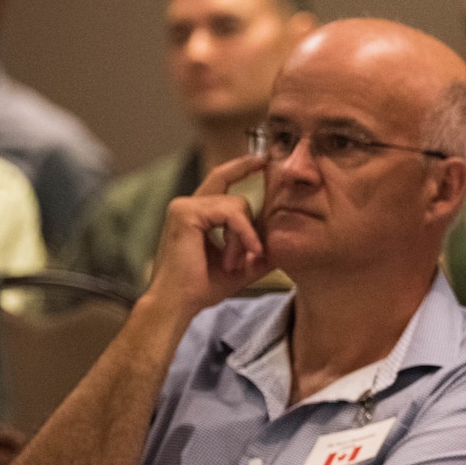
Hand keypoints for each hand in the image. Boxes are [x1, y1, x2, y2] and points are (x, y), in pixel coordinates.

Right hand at [140, 154, 274, 320]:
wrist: (178, 304)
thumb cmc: (202, 288)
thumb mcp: (241, 265)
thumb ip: (259, 249)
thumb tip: (287, 242)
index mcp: (196, 214)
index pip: (220, 181)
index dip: (240, 167)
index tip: (261, 160)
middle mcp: (187, 205)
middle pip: (226, 180)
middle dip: (246, 171)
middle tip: (267, 168)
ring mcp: (184, 206)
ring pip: (236, 204)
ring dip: (246, 236)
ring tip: (238, 263)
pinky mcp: (186, 213)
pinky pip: (231, 213)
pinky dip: (243, 234)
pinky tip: (242, 255)